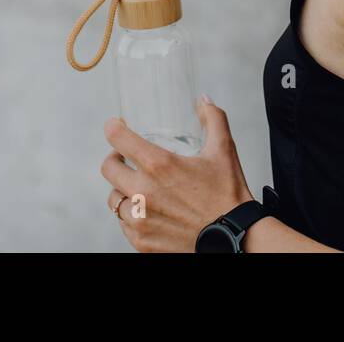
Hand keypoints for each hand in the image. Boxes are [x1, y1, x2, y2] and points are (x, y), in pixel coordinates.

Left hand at [102, 96, 254, 251]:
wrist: (235, 238)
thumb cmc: (228, 196)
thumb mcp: (224, 150)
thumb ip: (213, 119)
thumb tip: (203, 101)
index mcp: (160, 165)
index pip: (119, 139)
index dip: (113, 128)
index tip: (114, 126)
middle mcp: (144, 192)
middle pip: (108, 169)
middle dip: (114, 159)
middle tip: (124, 158)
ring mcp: (141, 219)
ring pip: (114, 199)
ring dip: (123, 190)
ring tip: (136, 188)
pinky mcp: (142, 242)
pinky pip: (123, 224)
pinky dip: (131, 216)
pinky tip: (145, 211)